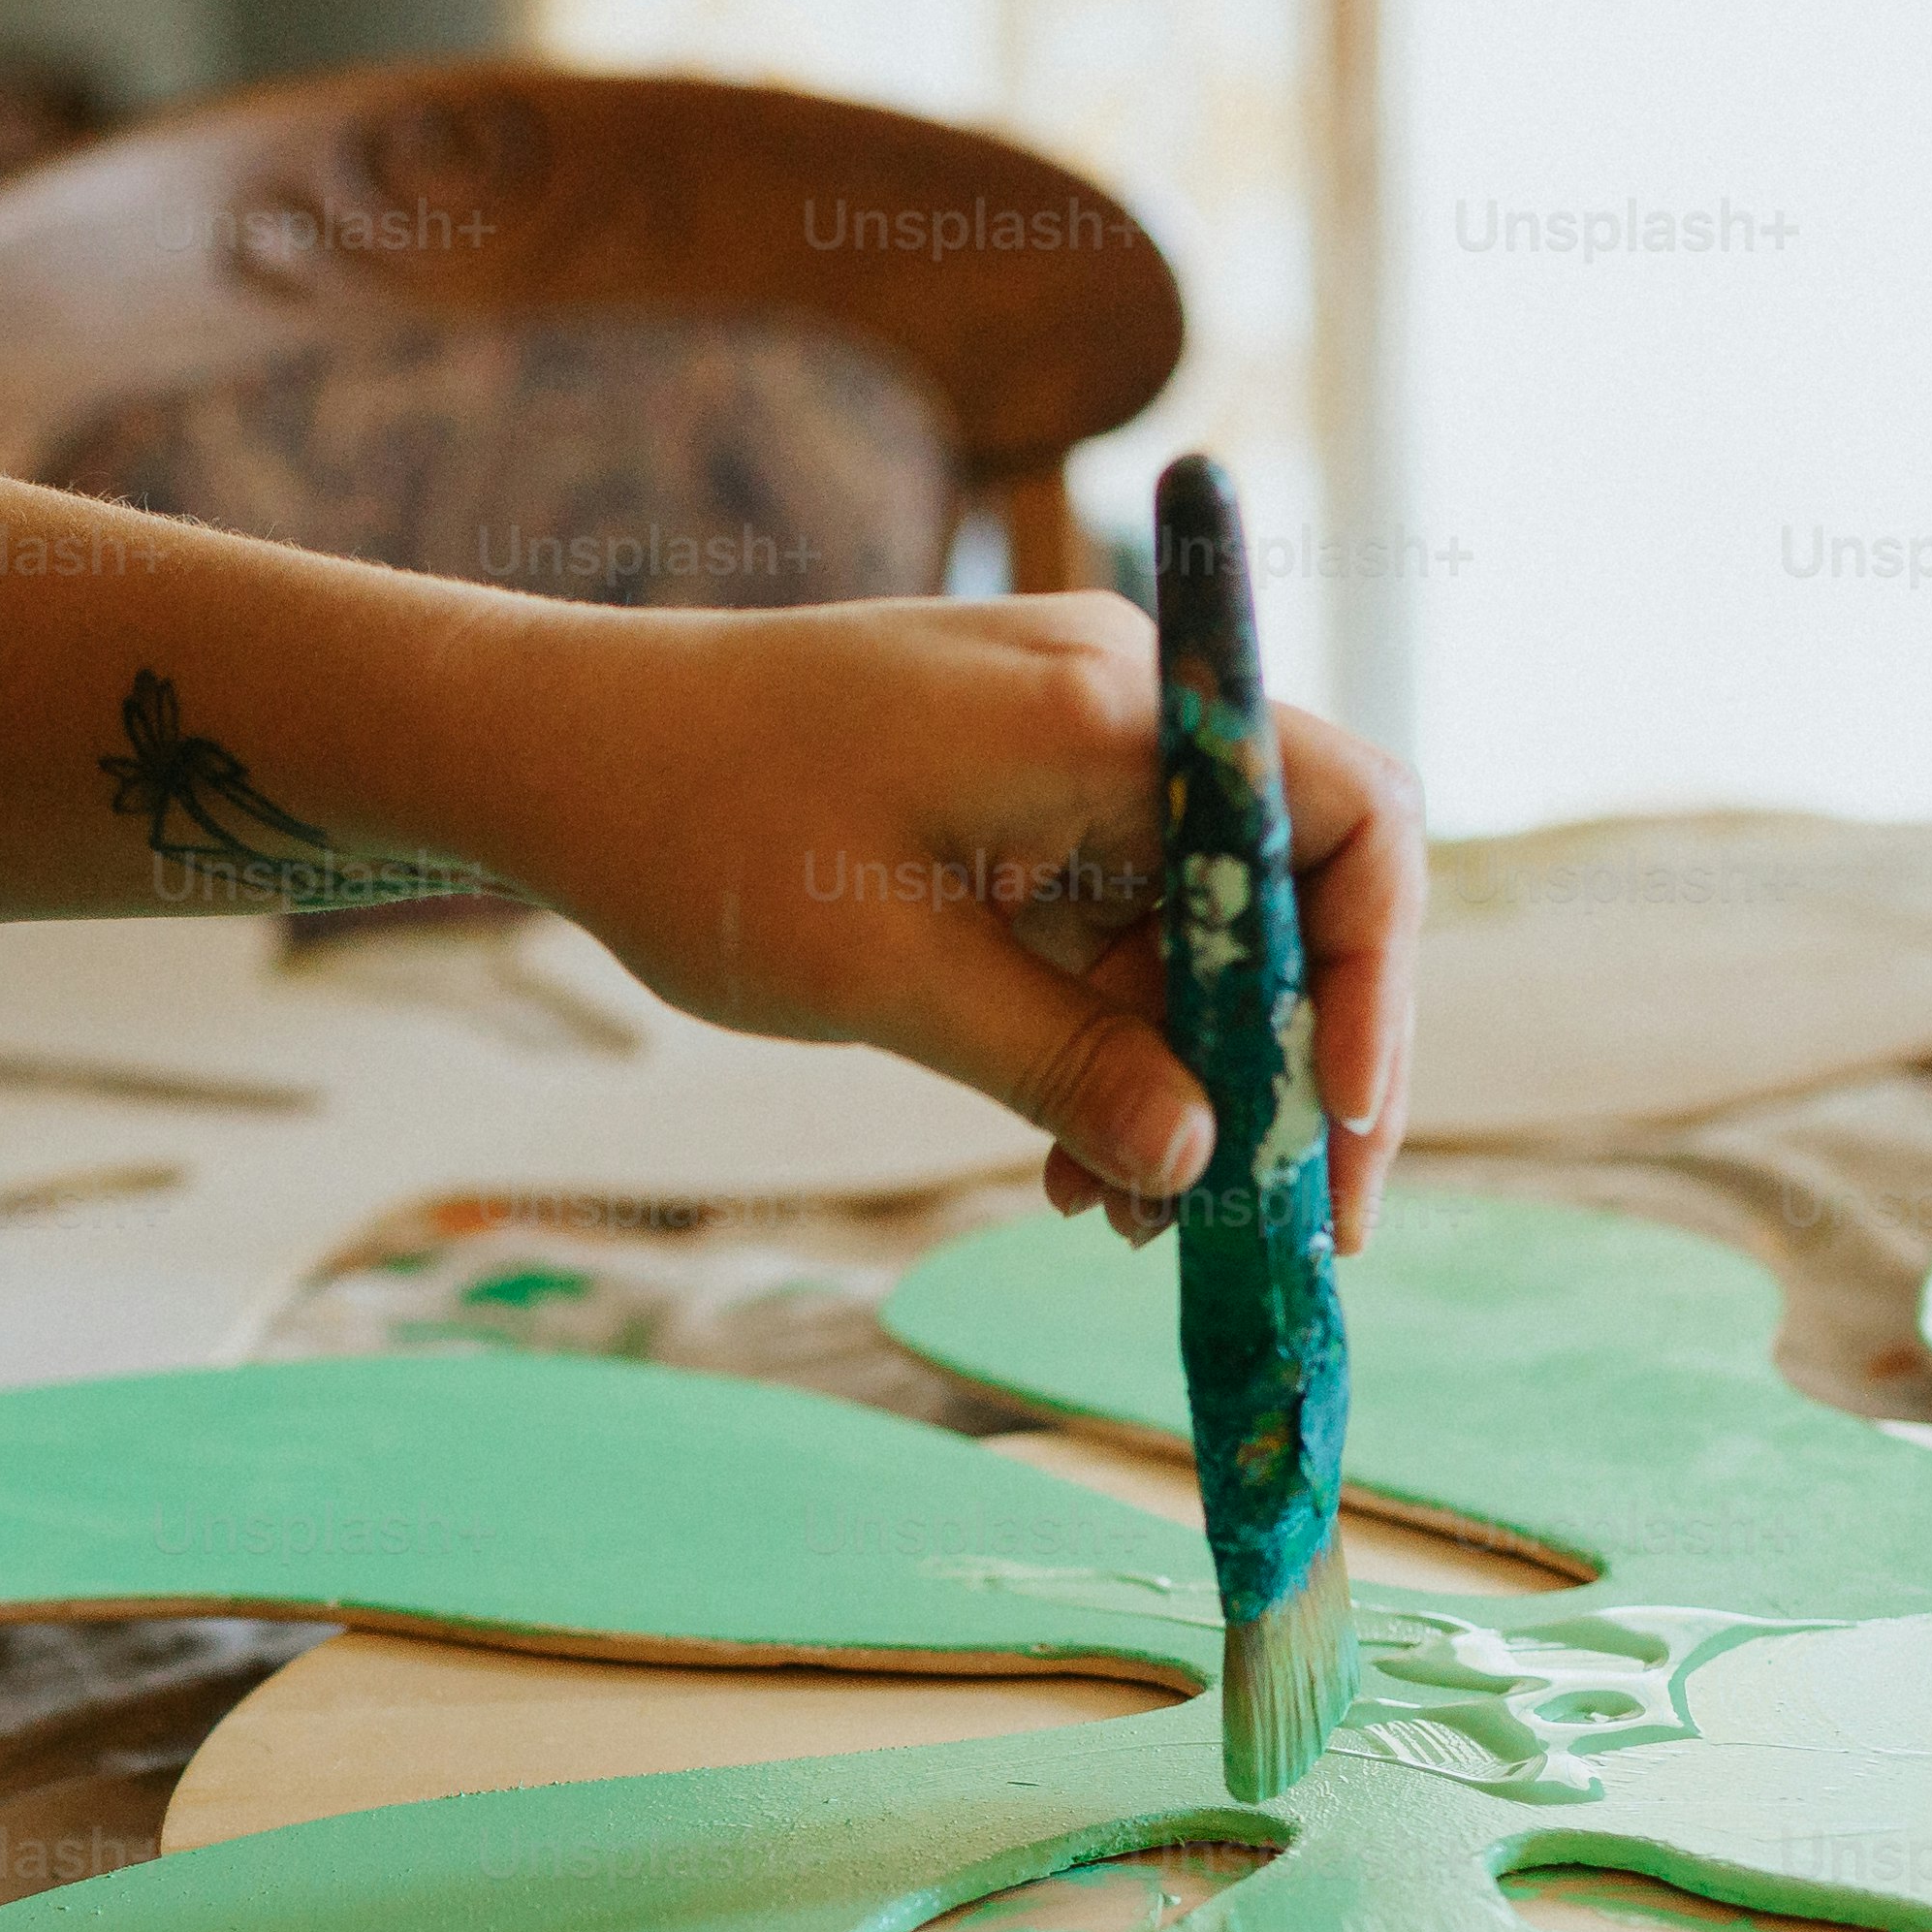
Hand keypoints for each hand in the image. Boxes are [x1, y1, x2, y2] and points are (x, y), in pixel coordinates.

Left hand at [463, 594, 1425, 1243]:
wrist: (555, 748)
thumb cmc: (699, 828)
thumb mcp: (885, 974)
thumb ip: (1061, 1062)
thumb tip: (1203, 1159)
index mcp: (1110, 711)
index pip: (1349, 820)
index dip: (1376, 980)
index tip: (1338, 1124)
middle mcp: (1120, 712)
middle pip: (1293, 893)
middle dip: (1285, 1064)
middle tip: (1274, 1221)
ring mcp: (1073, 757)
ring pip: (1204, 936)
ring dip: (1186, 1081)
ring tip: (1125, 1215)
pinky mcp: (1023, 808)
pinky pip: (1122, 936)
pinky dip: (1113, 1046)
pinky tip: (1071, 1161)